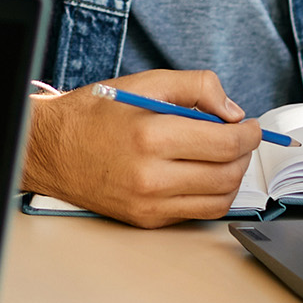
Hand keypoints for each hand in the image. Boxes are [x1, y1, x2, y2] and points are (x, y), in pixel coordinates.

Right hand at [22, 69, 263, 227]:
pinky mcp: (146, 219)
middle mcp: (150, 176)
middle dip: (244, 155)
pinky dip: (210, 194)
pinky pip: (196, 212)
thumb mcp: (144, 82)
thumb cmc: (94, 114)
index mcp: (150, 135)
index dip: (249, 134)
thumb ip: (196, 87)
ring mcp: (148, 203)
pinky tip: (202, 172)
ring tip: (225, 156)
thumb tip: (232, 111)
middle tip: (242, 138)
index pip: (224, 143)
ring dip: (233, 177)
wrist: (51, 149)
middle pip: (226, 174)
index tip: (251, 126)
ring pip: (218, 200)